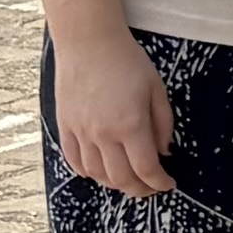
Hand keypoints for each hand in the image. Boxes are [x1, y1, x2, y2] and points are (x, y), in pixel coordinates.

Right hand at [49, 32, 174, 198]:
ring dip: (114, 183)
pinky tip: (99, 171)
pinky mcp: (65, 126)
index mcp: (130, 125)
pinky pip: (74, 160)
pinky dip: (88, 172)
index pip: (146, 169)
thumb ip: (163, 124)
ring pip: (97, 174)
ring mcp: (81, 132)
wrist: (88, 42)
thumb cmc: (127, 61)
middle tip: (151, 188)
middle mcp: (103, 134)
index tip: (168, 184)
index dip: (159, 183)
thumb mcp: (156, 89)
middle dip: (140, 190)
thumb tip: (163, 152)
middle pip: (121, 179)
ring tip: (128, 180)